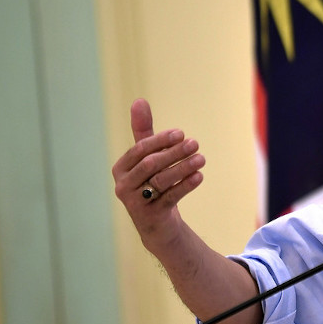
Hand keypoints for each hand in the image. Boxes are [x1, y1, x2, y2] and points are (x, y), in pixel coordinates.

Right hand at [112, 98, 205, 246]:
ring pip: (160, 180)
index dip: (161, 140)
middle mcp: (123, 185)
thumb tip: (139, 100)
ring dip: (183, 167)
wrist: (157, 223)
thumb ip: (144, 131)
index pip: (140, 149)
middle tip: (195, 143)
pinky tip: (199, 176)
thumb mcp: (148, 157)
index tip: (181, 133)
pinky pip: (170, 197)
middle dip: (174, 152)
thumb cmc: (152, 182)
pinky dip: (185, 185)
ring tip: (201, 159)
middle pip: (150, 164)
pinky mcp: (150, 216)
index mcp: (121, 167)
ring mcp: (134, 202)